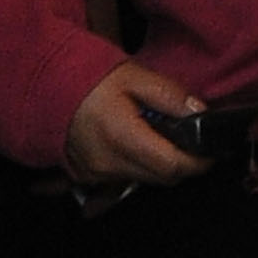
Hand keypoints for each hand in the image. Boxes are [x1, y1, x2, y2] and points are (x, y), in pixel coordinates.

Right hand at [63, 61, 209, 187]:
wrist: (47, 91)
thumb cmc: (90, 80)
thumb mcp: (135, 76)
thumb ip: (169, 95)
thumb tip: (199, 112)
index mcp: (123, 137)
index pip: (171, 165)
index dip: (197, 163)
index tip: (210, 153)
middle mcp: (110, 164)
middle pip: (162, 178)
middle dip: (183, 165)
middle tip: (192, 144)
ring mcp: (97, 175)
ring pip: (145, 180)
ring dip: (160, 165)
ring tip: (163, 138)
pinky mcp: (89, 178)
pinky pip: (124, 180)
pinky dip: (139, 167)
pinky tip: (138, 146)